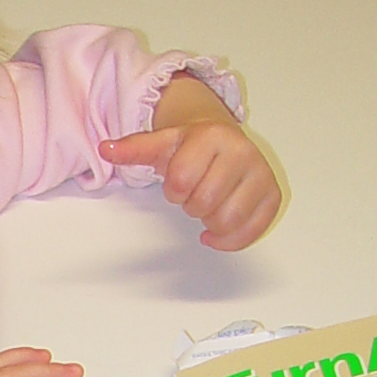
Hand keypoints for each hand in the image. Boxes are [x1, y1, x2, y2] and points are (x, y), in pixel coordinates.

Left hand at [102, 117, 280, 250]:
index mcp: (212, 136)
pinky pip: (252, 231)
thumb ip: (133, 149)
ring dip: (210, 222)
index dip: (174, 189)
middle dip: (192, 205)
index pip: (181, 180)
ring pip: (227, 220)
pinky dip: (231, 240)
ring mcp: (261, 174)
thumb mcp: (160, 145)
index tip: (179, 181)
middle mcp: (242, 151)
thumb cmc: (190, 148)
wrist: (222, 140)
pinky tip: (218, 232)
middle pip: (204, 203)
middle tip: (195, 193)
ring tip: (209, 206)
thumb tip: (105, 149)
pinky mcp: (272, 195)